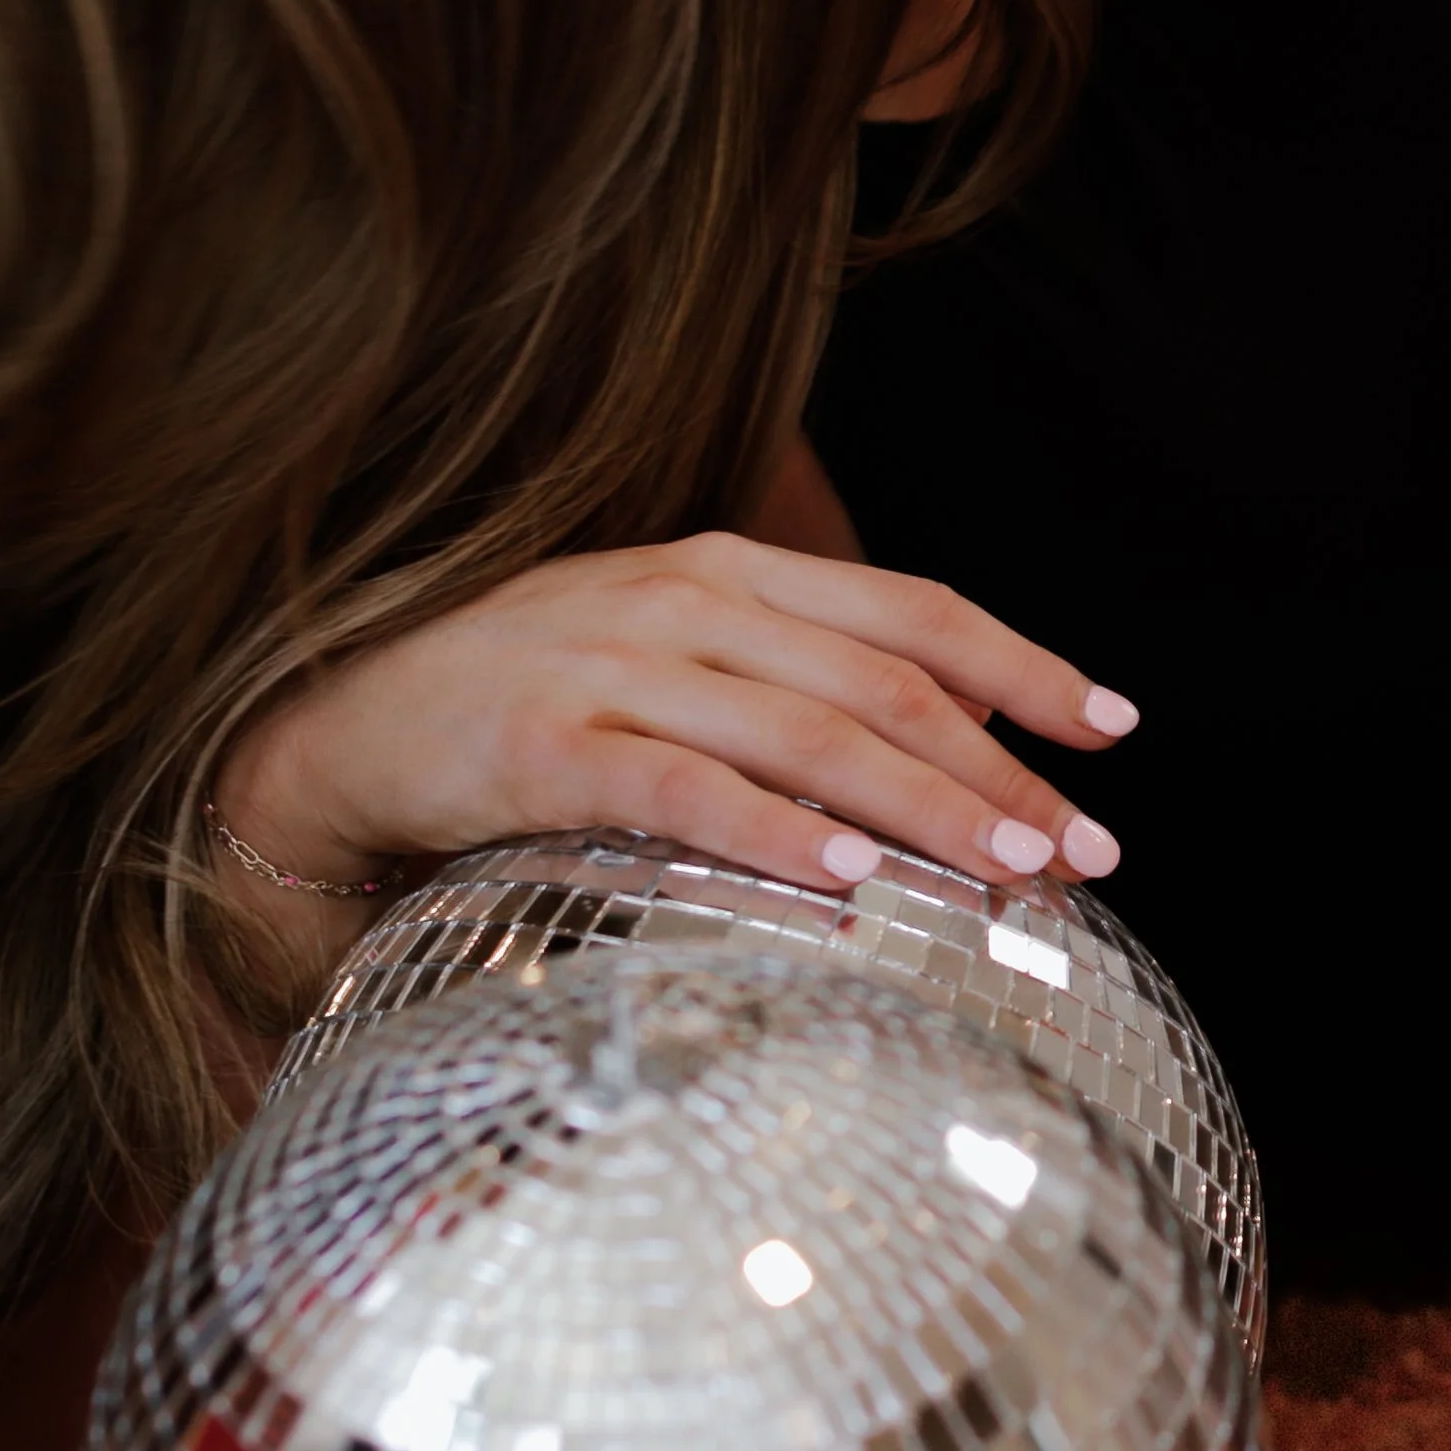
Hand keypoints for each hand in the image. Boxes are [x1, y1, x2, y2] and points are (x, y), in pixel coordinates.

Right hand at [215, 532, 1136, 900]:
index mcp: (719, 572)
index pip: (905, 609)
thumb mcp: (656, 660)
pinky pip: (682, 787)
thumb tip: (935, 753)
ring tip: (1007, 871)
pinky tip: (848, 878)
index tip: (1114, 729)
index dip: (1022, 663)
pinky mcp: (544, 743)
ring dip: (923, 805)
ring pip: (804, 732)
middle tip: (1085, 849)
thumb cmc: (513, 706)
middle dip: (998, 766)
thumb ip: (778, 684)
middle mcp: (679, 600)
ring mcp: (609, 663)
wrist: (335, 729)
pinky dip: (774, 831)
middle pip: (878, 680)